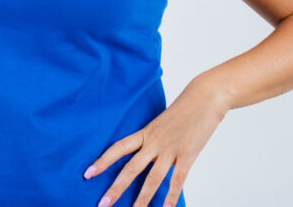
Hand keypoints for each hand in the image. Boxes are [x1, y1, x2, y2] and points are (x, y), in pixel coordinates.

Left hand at [82, 77, 229, 206]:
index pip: (118, 149)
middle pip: (130, 168)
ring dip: (142, 199)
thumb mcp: (161, 121)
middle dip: (116, 188)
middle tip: (102, 204)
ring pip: (152, 179)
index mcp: (145, 132)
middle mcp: (154, 142)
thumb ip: (153, 139)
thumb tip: (147, 155)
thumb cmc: (183, 108)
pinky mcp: (188, 155)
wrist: (205, 97)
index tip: (87, 174)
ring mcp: (170, 149)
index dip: (102, 161)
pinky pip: (177, 180)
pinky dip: (171, 197)